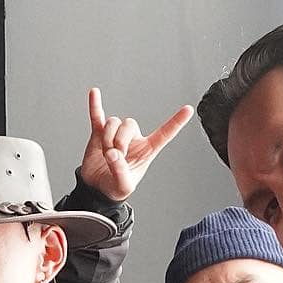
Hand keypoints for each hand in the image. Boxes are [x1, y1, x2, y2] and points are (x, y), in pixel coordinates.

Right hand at [79, 88, 193, 202]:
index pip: (164, 134)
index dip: (176, 122)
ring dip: (108, 137)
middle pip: (129, 124)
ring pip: (113, 122)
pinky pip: (97, 116)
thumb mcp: (123, 186)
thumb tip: (113, 154)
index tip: (189, 109)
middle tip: (115, 155)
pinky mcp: (99, 134)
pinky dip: (95, 105)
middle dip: (120, 139)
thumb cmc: (115, 187)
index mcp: (146, 150)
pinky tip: (94, 93)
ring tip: (105, 154)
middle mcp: (133, 139)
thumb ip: (120, 172)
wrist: (97, 188)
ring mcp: (115, 134)